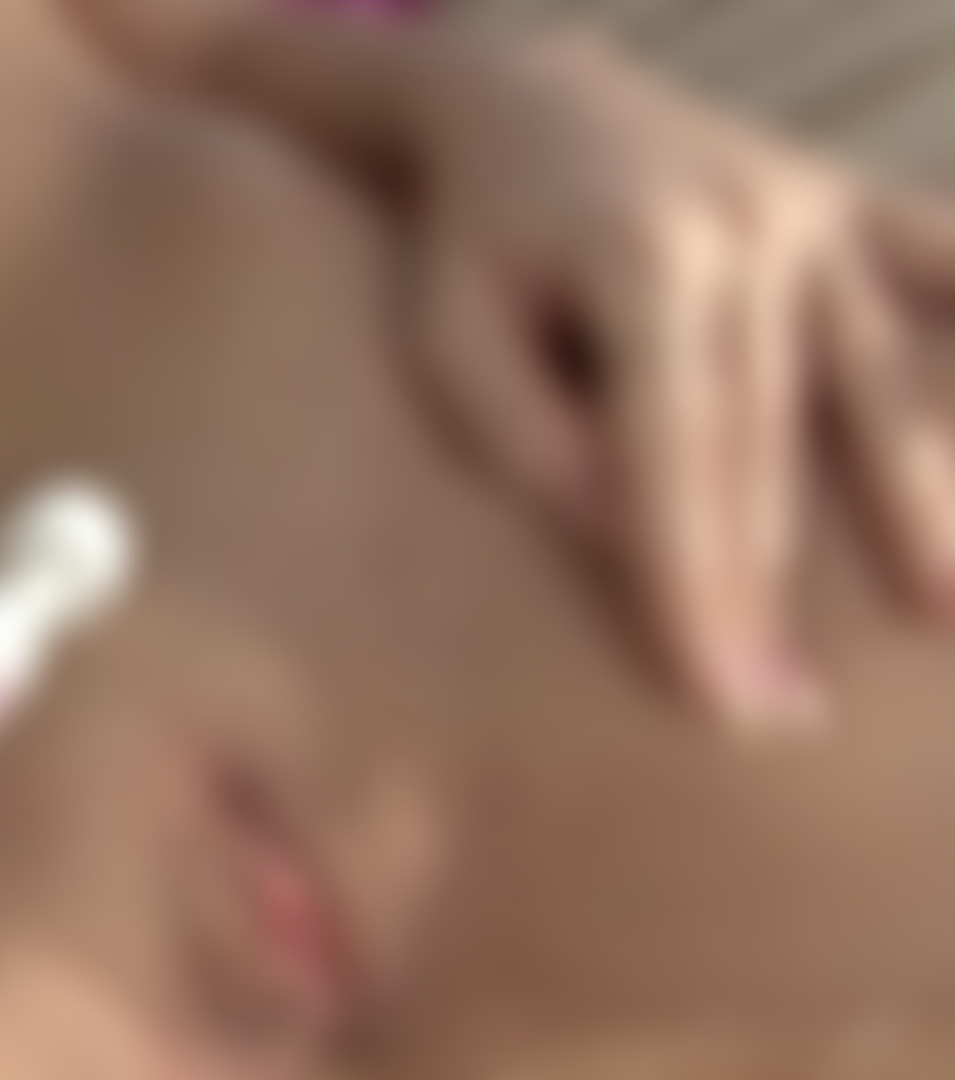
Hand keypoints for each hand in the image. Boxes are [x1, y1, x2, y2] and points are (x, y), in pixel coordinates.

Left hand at [413, 30, 954, 733]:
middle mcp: (751, 226)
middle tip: (782, 715)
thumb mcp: (453, 333)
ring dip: (911, 497)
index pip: (670, 452)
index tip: (713, 693)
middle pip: (770, 438)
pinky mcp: (855, 206)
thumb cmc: (476, 246)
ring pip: (875, 377)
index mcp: (640, 258)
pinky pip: (942, 259)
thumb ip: (526, 431)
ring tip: (943, 610)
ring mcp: (818, 210)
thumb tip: (629, 520)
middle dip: (773, 585)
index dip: (690, 579)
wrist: (528, 105)